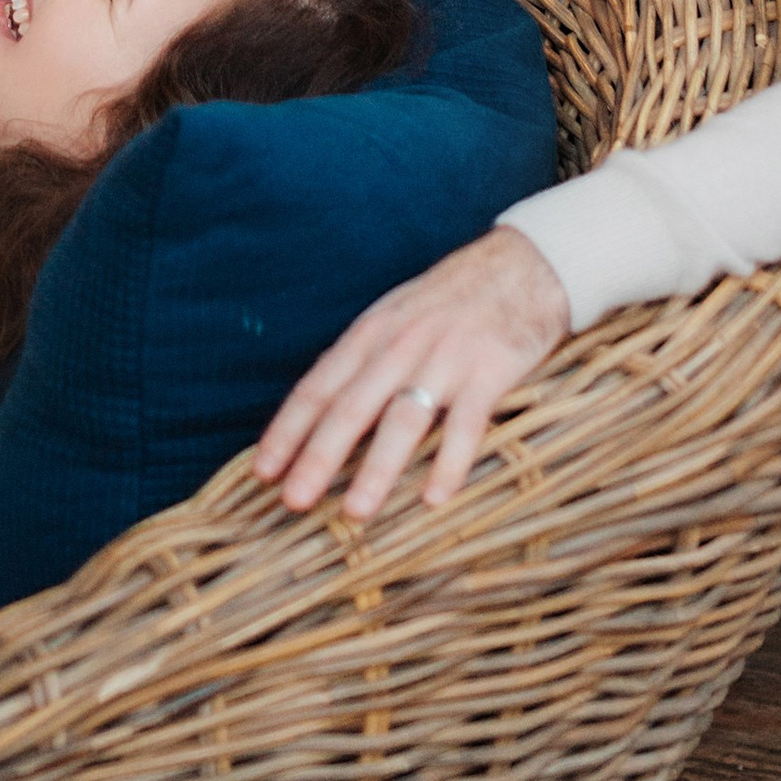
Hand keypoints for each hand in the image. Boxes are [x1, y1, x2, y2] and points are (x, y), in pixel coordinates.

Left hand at [252, 227, 569, 523]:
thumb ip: (359, 360)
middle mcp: (399, 346)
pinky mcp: (488, 372)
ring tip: (356, 512)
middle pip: (351, 407)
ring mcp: (444, 359)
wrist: (517, 268)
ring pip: (403, 419)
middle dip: (318, 456)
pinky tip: (434, 498)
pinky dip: (450, 462)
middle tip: (293, 501)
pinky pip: (467, 424)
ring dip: (377, 468)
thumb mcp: (392, 318)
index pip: (318, 388)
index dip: (288, 430)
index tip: (263, 470)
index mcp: (370, 334)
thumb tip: (316, 409)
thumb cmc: (444, 303)